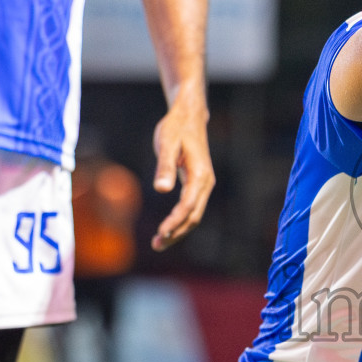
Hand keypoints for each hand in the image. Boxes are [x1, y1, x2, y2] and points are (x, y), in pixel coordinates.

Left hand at [150, 99, 213, 249]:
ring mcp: (203, 185)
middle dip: (177, 233)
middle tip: (156, 244)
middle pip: (194, 216)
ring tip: (159, 242)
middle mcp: (205, 183)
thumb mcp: (166, 143)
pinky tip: (167, 228)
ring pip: (194, 215)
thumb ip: (165, 167)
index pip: (188, 206)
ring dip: (178, 230)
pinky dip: (180, 221)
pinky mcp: (197, 185)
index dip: (175, 221)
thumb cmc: (176, 127)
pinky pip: (191, 208)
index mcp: (200, 175)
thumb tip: (161, 190)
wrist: (189, 116)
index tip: (161, 233)